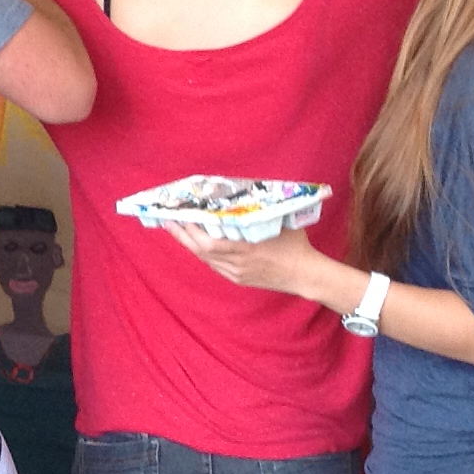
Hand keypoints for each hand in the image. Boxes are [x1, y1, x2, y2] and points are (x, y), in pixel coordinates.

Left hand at [166, 222, 332, 297]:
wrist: (304, 274)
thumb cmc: (295, 244)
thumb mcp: (277, 222)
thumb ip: (258, 213)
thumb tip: (243, 194)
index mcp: (246, 249)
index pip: (209, 243)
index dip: (192, 232)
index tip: (181, 217)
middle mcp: (237, 263)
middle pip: (201, 251)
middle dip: (183, 236)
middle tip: (169, 222)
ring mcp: (236, 273)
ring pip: (206, 259)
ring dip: (191, 244)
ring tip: (179, 230)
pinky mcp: (238, 279)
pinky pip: (214, 265)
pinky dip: (204, 253)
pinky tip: (197, 244)